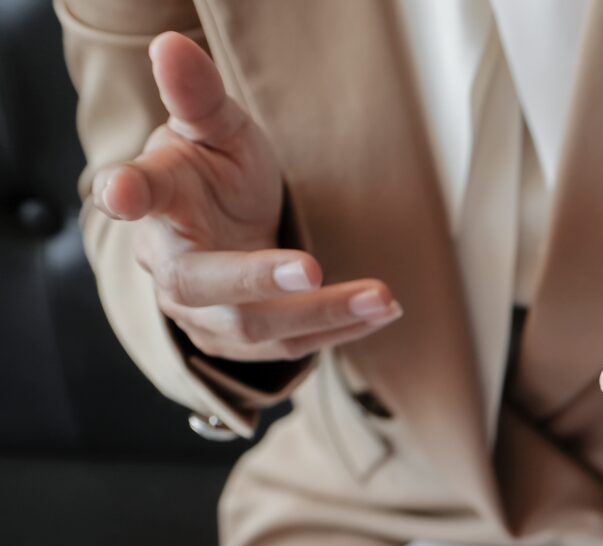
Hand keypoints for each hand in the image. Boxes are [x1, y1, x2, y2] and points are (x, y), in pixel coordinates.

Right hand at [96, 33, 399, 363]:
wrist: (228, 229)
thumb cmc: (218, 173)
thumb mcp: (219, 130)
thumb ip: (201, 96)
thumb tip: (172, 44)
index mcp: (156, 200)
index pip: (135, 192)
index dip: (126, 192)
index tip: (122, 193)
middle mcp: (169, 265)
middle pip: (203, 283)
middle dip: (259, 279)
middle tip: (312, 266)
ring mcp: (200, 313)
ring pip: (255, 326)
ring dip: (323, 314)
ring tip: (382, 298)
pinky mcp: (237, 342)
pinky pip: (288, 346)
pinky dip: (337, 330)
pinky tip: (381, 311)